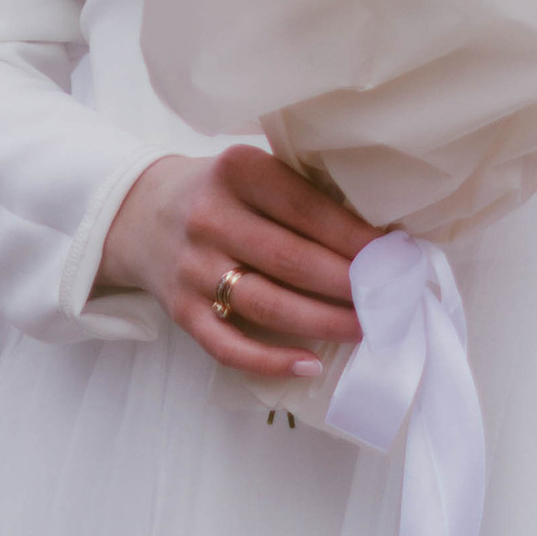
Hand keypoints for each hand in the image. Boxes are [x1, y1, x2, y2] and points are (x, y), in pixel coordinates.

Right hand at [95, 142, 370, 381]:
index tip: (394, 256)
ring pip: (267, 304)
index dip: (354, 237)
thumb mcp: (251, 172)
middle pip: (291, 260)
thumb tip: (377, 238)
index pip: (305, 208)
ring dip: (324, 322)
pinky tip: (311, 364)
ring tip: (366, 329)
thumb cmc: (220, 193)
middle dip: (348, 284)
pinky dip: (271, 361)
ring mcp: (193, 267)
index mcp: (235, 171)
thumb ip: (299, 194)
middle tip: (390, 299)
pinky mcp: (181, 310)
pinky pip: (228, 346)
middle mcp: (209, 217)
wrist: (142, 212)